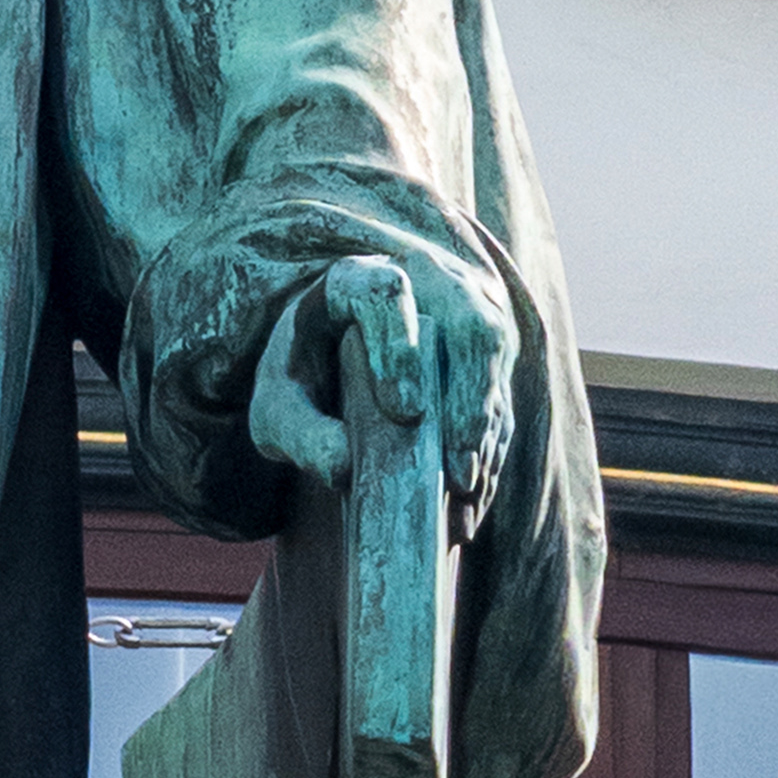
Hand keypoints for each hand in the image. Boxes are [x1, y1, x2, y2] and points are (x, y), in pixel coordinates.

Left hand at [248, 250, 513, 528]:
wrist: (324, 363)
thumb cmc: (298, 378)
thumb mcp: (275, 407)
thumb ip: (297, 433)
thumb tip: (342, 469)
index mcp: (355, 280)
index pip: (386, 293)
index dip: (400, 349)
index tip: (403, 412)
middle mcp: (421, 281)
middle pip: (468, 318)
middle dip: (470, 397)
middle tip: (456, 469)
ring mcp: (461, 309)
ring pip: (498, 359)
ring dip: (488, 430)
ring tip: (466, 494)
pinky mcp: (483, 352)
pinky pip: (502, 391)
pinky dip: (493, 446)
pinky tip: (473, 497)